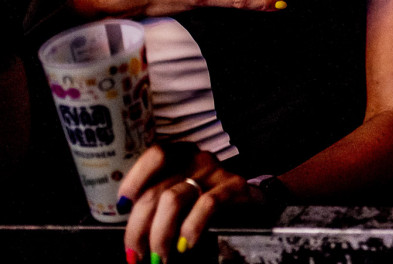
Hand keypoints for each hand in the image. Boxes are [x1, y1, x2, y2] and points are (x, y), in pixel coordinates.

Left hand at [119, 144, 257, 262]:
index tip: (123, 207)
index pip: (156, 156)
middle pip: (156, 191)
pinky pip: (206, 205)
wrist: (253, 204)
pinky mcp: (235, 187)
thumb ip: (159, 201)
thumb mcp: (182, 194)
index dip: (135, 180)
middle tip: (137, 255)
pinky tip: (186, 245)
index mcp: (182, 155)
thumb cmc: (207, 201)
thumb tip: (132, 233)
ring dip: (161, 236)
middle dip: (138, 229)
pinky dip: (191, 228)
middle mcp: (198, 159)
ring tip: (161, 257)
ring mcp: (217, 171)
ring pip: (174, 200)